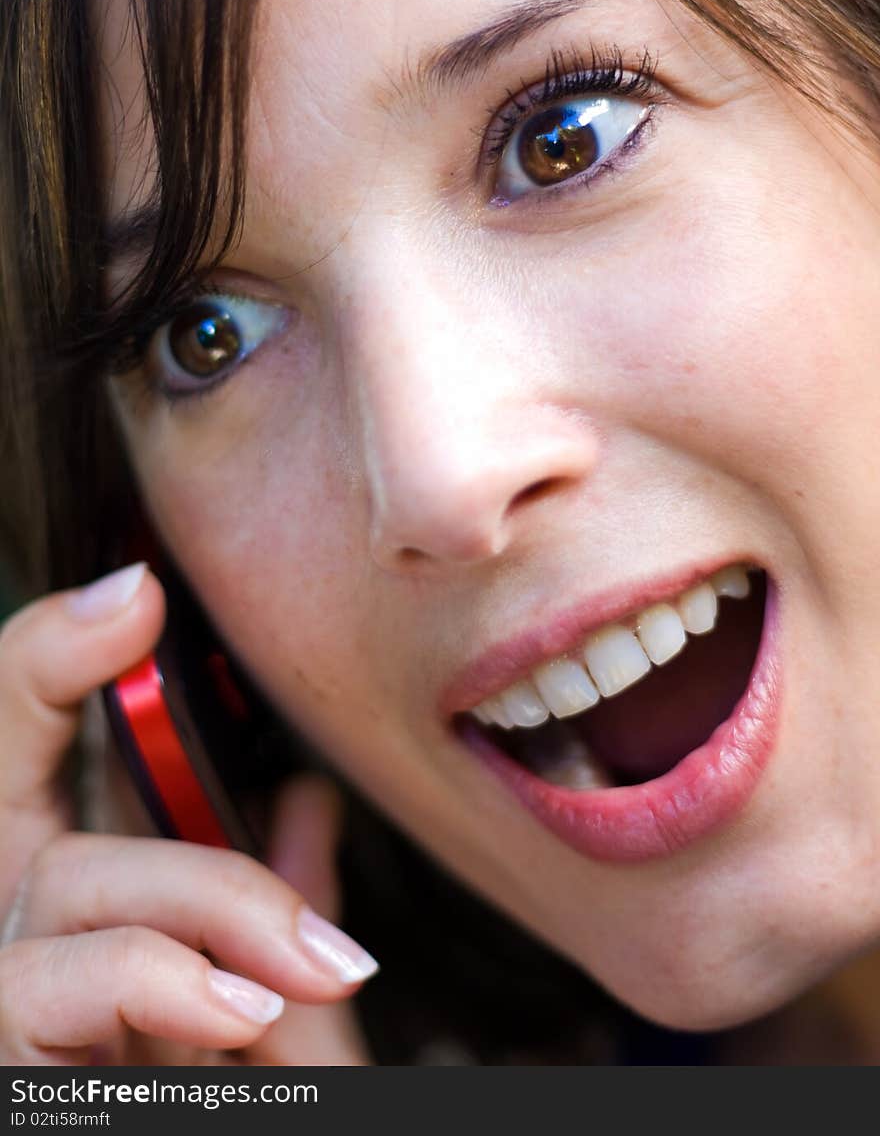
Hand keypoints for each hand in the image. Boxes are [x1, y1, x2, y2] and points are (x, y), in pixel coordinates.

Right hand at [0, 564, 375, 1064]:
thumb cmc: (256, 1125)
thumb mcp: (290, 1023)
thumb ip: (278, 921)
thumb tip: (304, 796)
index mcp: (94, 921)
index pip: (39, 762)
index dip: (55, 661)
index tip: (138, 590)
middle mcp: (35, 945)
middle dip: (43, 665)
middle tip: (138, 598)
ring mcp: (13, 1007)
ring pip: (64, 877)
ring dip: (208, 895)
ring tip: (315, 960)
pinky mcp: (11, 1067)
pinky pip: (47, 979)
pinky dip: (155, 974)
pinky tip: (245, 1005)